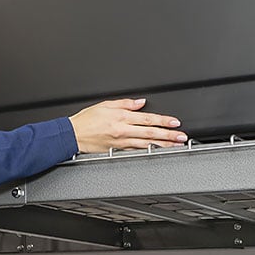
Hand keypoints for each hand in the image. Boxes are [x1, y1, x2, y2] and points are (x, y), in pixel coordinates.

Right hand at [68, 98, 186, 152]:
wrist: (73, 135)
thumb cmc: (86, 120)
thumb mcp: (105, 105)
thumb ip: (125, 103)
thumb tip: (140, 102)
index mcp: (121, 117)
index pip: (147, 118)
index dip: (163, 121)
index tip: (175, 122)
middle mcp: (123, 130)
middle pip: (150, 133)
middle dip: (168, 135)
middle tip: (181, 137)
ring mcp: (121, 142)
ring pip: (146, 144)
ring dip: (162, 145)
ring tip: (175, 146)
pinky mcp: (118, 150)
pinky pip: (136, 151)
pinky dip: (148, 151)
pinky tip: (157, 152)